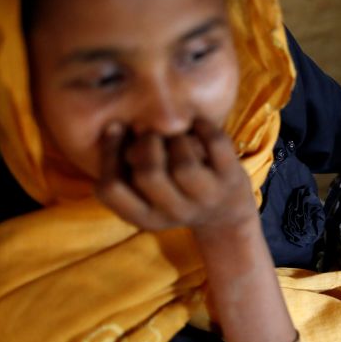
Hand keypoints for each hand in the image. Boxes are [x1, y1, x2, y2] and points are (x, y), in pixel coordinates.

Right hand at [96, 119, 257, 235]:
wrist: (226, 215)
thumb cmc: (176, 193)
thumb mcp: (147, 193)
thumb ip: (127, 168)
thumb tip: (114, 127)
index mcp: (145, 218)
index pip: (111, 189)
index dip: (108, 154)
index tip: (116, 127)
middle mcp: (175, 213)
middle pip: (148, 175)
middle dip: (146, 144)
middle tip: (151, 133)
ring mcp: (206, 198)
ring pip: (184, 164)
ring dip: (176, 139)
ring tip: (176, 135)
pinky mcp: (231, 180)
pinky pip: (216, 146)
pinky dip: (204, 127)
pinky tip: (197, 123)